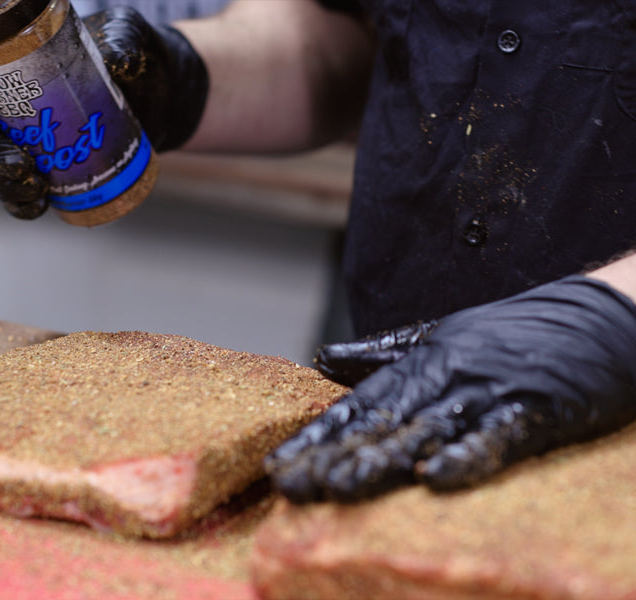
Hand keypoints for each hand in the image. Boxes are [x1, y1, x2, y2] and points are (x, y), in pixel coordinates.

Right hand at [0, 6, 208, 218]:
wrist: (159, 94)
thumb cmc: (135, 57)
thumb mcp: (127, 41)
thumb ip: (121, 46)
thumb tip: (116, 65)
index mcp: (14, 70)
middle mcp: (10, 110)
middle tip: (22, 169)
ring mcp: (24, 143)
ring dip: (3, 188)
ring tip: (35, 192)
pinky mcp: (44, 169)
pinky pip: (19, 192)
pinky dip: (22, 205)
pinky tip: (39, 207)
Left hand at [266, 275, 635, 502]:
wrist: (602, 314)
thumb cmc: (517, 332)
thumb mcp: (441, 337)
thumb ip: (380, 356)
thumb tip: (322, 359)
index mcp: (420, 366)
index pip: (356, 408)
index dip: (315, 438)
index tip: (279, 466)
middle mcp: (445, 379)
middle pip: (380, 427)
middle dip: (333, 457)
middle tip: (293, 486)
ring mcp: (487, 394)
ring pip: (424, 434)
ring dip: (381, 462)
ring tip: (340, 487)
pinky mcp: (532, 410)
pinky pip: (494, 438)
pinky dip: (465, 457)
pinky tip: (435, 479)